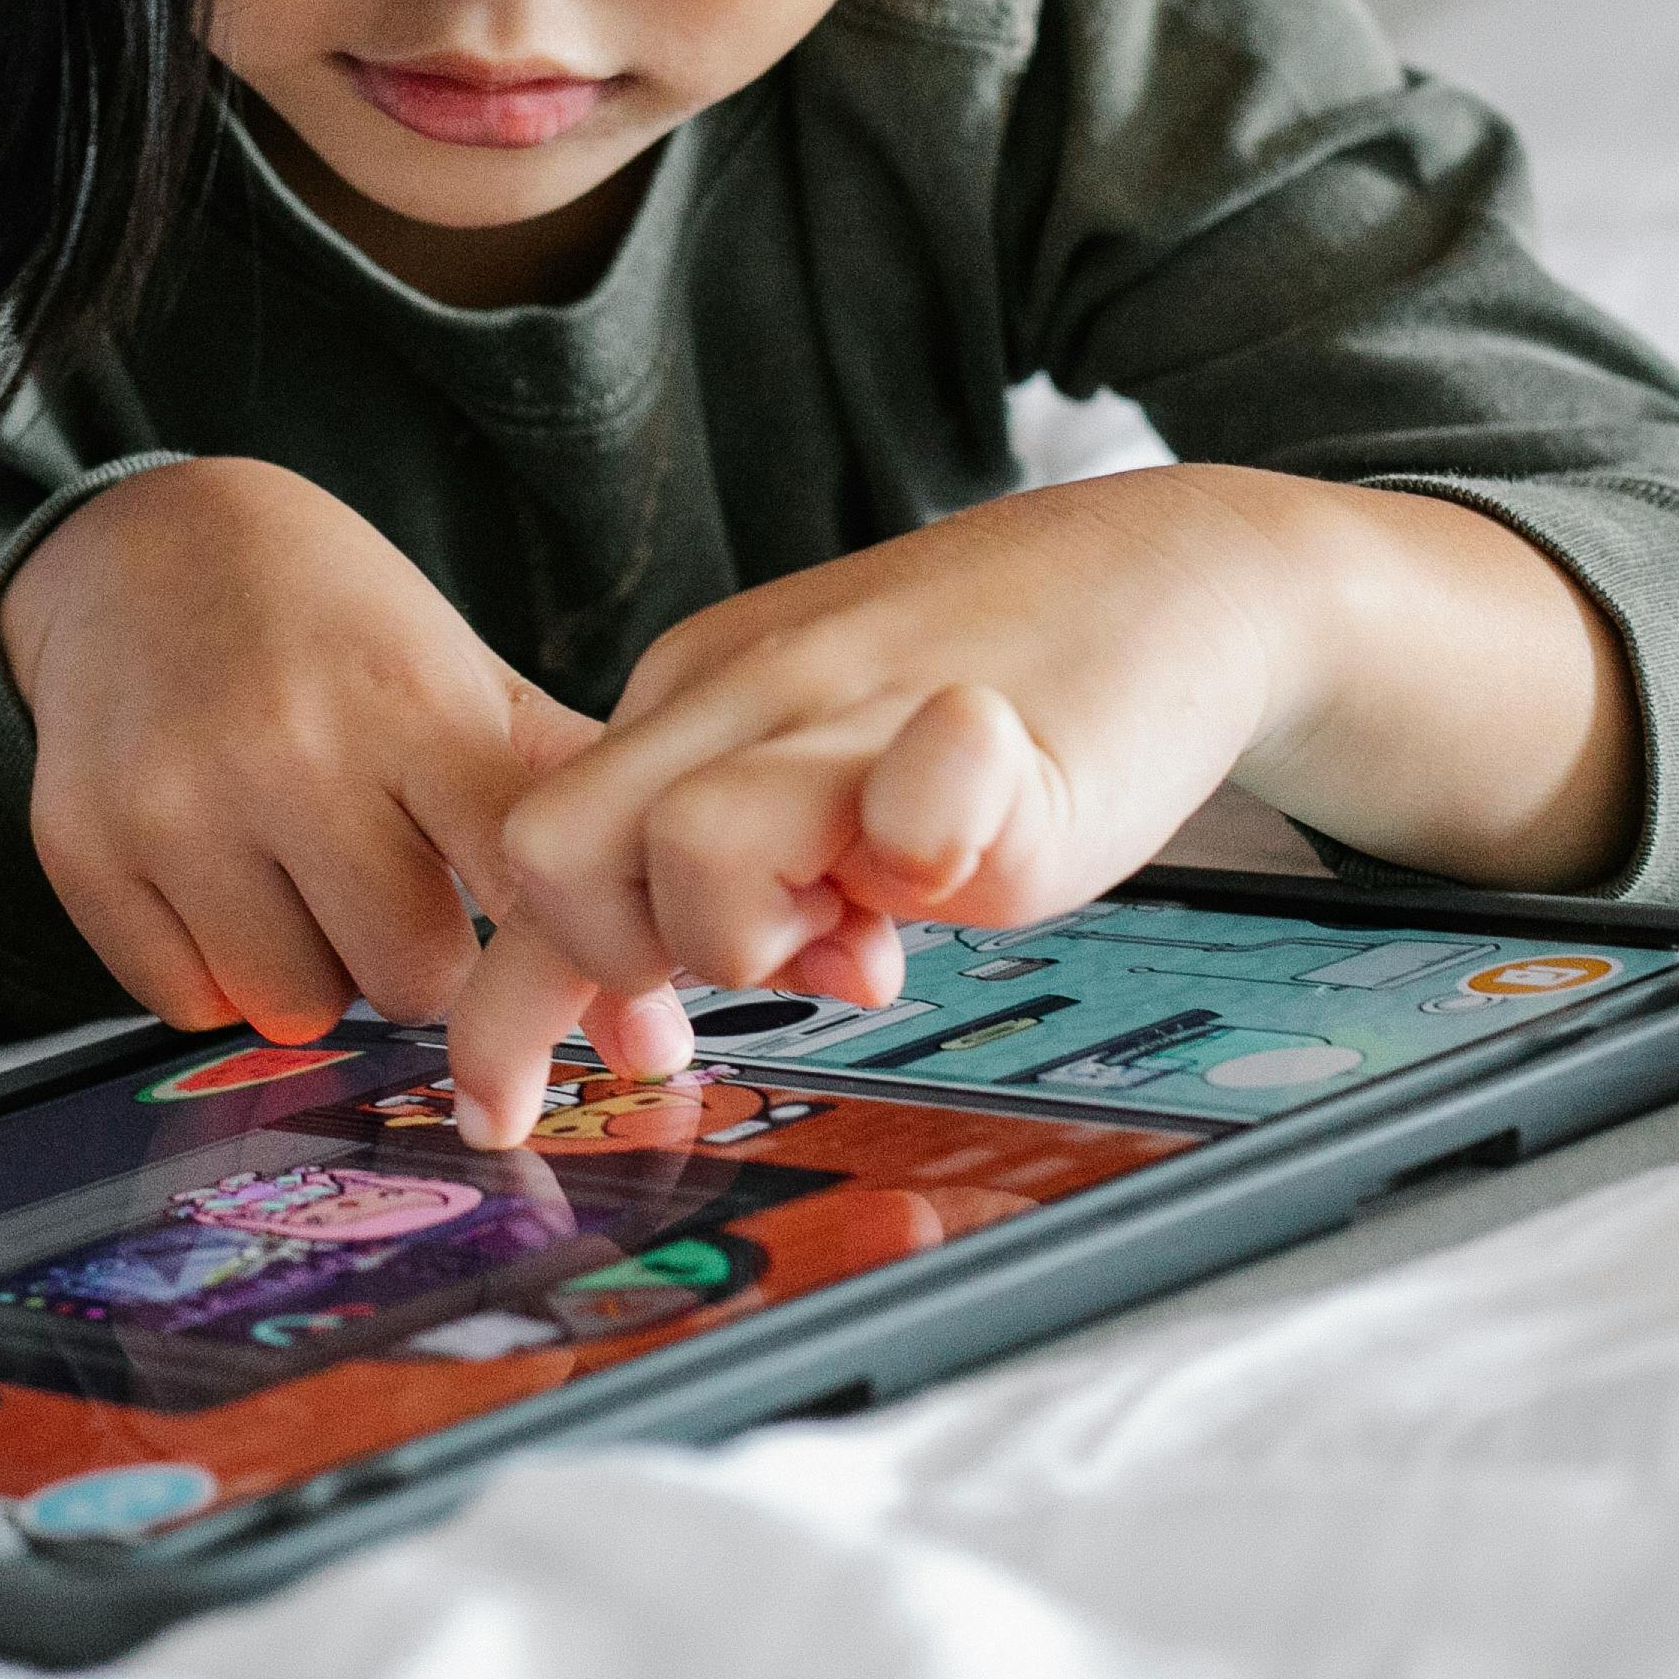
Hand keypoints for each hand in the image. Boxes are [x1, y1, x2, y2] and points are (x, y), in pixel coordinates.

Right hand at [0, 458, 602, 1036]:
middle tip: (396, 888)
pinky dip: (215, 971)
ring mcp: (174, 801)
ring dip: (314, 971)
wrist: (149, 545)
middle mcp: (286, 751)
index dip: (545, 938)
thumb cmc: (336, 627)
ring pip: (292, 1005)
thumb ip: (563, 813)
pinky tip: (220, 884)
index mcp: (407, 703)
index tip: (545, 943)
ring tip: (303, 879)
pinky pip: (185, 1001)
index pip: (516, 883)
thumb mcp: (463, 676)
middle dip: (417, 956)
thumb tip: (656, 1013)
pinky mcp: (82, 846)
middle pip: (407, 977)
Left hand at [440, 473, 1308, 1144]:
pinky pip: (916, 796)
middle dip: (622, 964)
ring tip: (872, 918)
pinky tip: (966, 864)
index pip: (535, 849)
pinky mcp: (998, 734)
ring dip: (758, 931)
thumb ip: (730, 863)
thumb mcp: (817, 762)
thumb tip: (647, 1010)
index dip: (514, 996)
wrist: (1178, 573)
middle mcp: (747, 689)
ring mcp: (862, 704)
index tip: (500, 1105)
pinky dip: (920, 848)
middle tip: (759, 965)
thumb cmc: (998, 684)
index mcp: (692, 699)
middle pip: (558, 849)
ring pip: (694, 840)